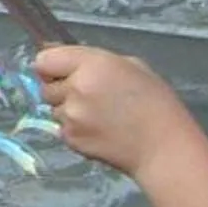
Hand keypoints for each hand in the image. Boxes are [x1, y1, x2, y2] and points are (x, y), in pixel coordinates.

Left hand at [32, 44, 207, 181]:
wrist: (163, 147)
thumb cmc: (155, 103)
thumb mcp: (131, 66)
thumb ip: (94, 60)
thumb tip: (66, 59)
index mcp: (91, 65)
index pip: (44, 60)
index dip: (50, 66)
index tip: (59, 71)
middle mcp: (75, 88)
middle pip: (46, 86)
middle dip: (61, 90)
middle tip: (87, 96)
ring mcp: (71, 116)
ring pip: (55, 108)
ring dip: (68, 110)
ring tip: (98, 116)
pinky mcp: (71, 139)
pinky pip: (63, 128)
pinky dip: (75, 129)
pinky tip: (99, 130)